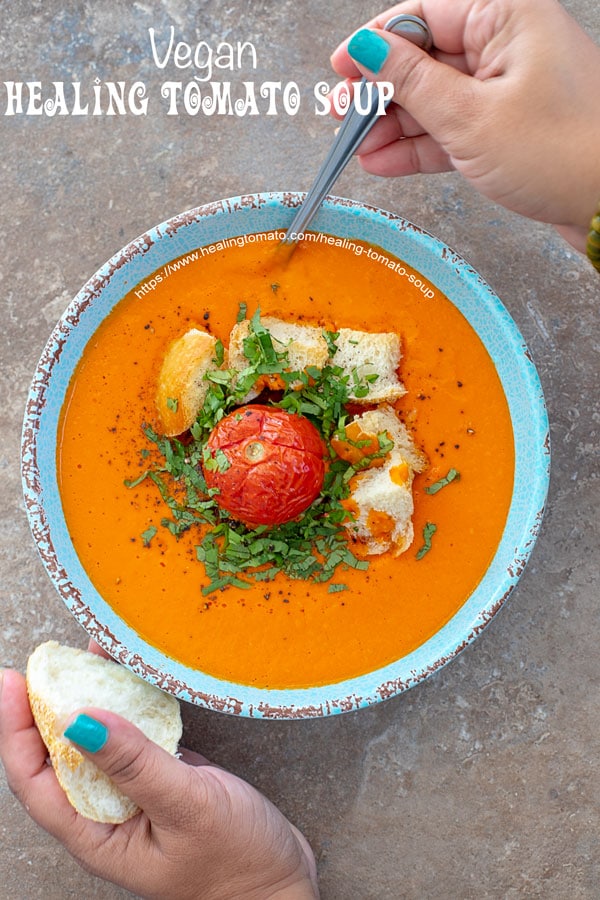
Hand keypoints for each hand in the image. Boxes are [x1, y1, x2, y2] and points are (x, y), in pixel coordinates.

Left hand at [0, 664, 318, 899]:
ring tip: (90, 654)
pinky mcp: (163, 777)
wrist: (281, 884)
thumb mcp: (186, 807)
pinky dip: (130, 704)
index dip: (15, 730)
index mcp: (97, 834)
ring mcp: (135, 793)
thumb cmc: (236, 862)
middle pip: (59, 754)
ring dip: (91, 697)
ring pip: (98, 740)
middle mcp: (107, 813)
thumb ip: (135, 763)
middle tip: (49, 657)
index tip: (12, 680)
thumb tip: (79, 720)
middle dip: (48, 704)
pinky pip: (134, 735)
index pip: (35, 779)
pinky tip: (133, 677)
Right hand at [330, 0, 599, 251]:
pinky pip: (452, 127)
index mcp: (506, 15)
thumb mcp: (470, 116)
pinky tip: (385, 161)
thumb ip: (412, 82)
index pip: (423, 14)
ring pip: (435, 97)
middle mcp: (508, 43)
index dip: (376, 42)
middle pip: (426, 57)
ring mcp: (508, 87)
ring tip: (361, 148)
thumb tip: (367, 51)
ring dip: (396, 125)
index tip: (342, 68)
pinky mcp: (507, 126)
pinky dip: (420, 145)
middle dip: (383, 92)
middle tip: (346, 116)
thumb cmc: (561, 152)